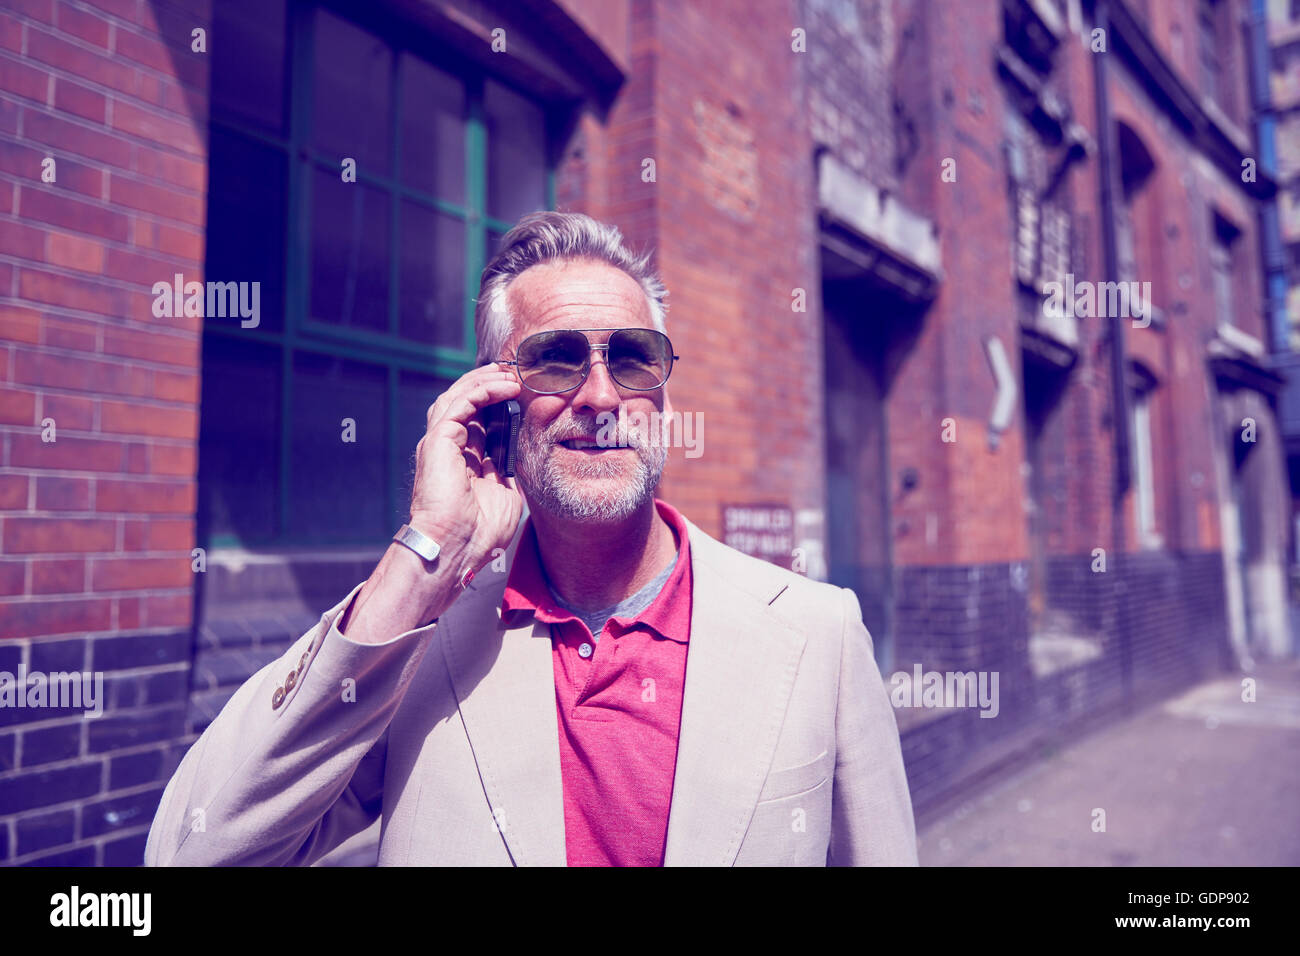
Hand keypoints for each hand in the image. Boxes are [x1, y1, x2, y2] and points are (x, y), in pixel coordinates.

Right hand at [408, 363, 523, 582]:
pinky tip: (504, 387)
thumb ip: (506, 473)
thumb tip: (514, 459)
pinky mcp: (438, 440)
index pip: (477, 421)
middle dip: (488, 385)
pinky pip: (459, 403)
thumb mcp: (505, 496)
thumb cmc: (479, 532)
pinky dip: (481, 391)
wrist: (458, 547)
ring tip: (510, 373)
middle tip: (514, 373)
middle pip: (465, 403)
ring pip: (458, 397)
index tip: (520, 393)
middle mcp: (448, 449)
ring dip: (485, 382)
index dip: (496, 404)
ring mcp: (440, 443)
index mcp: (462, 462)